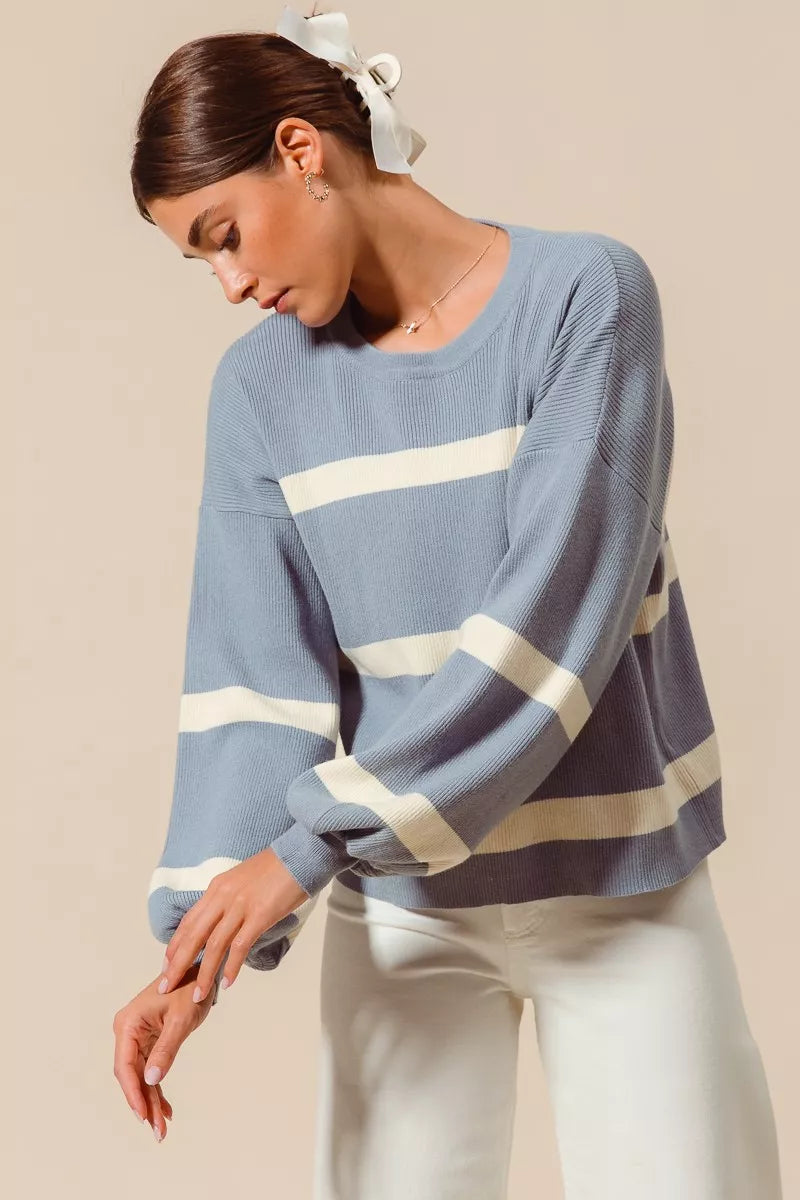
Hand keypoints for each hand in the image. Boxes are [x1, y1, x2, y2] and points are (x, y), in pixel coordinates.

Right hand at [112, 964, 213, 1140]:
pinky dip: (158, 1089)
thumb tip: (151, 1080)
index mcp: (128, 1024)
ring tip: (162, 1129)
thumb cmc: (191, 988)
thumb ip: (166, 1049)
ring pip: (141, 1077)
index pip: (124, 1066)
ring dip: (151, 1101)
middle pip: (132, 1075)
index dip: (132, 1093)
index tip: (142, 1116)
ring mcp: (138, 1038)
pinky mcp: (149, 1041)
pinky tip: (166, 1110)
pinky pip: (151, 1070)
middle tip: (157, 1132)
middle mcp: (128, 1032)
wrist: (200, 969)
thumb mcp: (181, 1019)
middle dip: (144, 1104)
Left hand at [156, 847, 309, 1004]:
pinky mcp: (260, 915)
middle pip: (194, 935)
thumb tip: (221, 921)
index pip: (189, 921)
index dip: (175, 945)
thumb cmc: (276, 868)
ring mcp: (240, 906)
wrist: (300, 855)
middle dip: (178, 964)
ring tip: (197, 996)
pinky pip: (240, 946)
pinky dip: (232, 966)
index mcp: (217, 887)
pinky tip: (227, 983)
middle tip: (166, 986)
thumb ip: (228, 899)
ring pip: (214, 945)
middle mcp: (223, 896)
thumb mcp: (241, 880)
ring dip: (204, 973)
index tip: (166, 965)